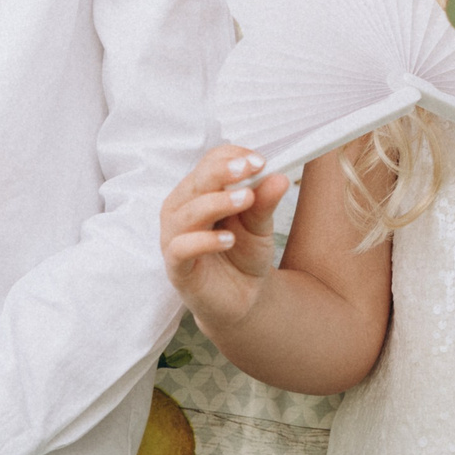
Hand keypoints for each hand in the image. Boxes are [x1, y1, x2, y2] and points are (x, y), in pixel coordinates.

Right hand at [161, 145, 288, 332]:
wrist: (243, 297)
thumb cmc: (244, 253)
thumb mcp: (260, 225)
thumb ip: (265, 202)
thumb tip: (279, 176)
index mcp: (200, 191)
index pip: (210, 162)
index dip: (234, 157)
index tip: (261, 161)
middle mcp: (182, 208)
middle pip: (196, 181)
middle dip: (223, 172)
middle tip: (251, 169)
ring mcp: (175, 237)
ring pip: (186, 212)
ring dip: (216, 202)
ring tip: (246, 200)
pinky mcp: (176, 266)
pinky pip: (180, 248)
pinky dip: (203, 241)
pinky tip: (228, 240)